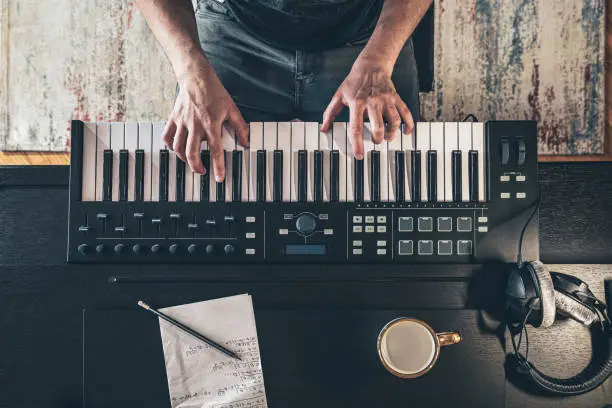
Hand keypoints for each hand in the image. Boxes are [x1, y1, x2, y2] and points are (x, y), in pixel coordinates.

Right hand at [162, 59, 248, 180]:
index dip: (218, 166)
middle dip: (196, 167)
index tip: (219, 178)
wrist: (196, 77)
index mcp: (211, 124)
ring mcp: (182, 122)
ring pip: (178, 147)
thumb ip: (240, 127)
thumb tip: (246, 142)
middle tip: (202, 171)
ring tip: (191, 162)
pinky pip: (167, 136)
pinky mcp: (173, 118)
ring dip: (184, 159)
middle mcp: (195, 125)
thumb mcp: (232, 109)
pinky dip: (170, 146)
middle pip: (192, 153)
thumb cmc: (214, 92)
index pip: (215, 150)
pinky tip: (177, 149)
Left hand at [321, 59, 413, 159]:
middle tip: (375, 142)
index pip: (356, 127)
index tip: (359, 155)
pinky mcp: (395, 97)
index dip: (358, 144)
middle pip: (378, 126)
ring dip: (391, 133)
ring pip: (393, 120)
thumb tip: (324, 129)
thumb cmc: (353, 83)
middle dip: (377, 139)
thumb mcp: (338, 96)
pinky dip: (408, 123)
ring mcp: (386, 99)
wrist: (370, 66)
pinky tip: (406, 131)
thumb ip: (330, 113)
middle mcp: (372, 101)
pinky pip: (405, 112)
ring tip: (387, 137)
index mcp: (357, 103)